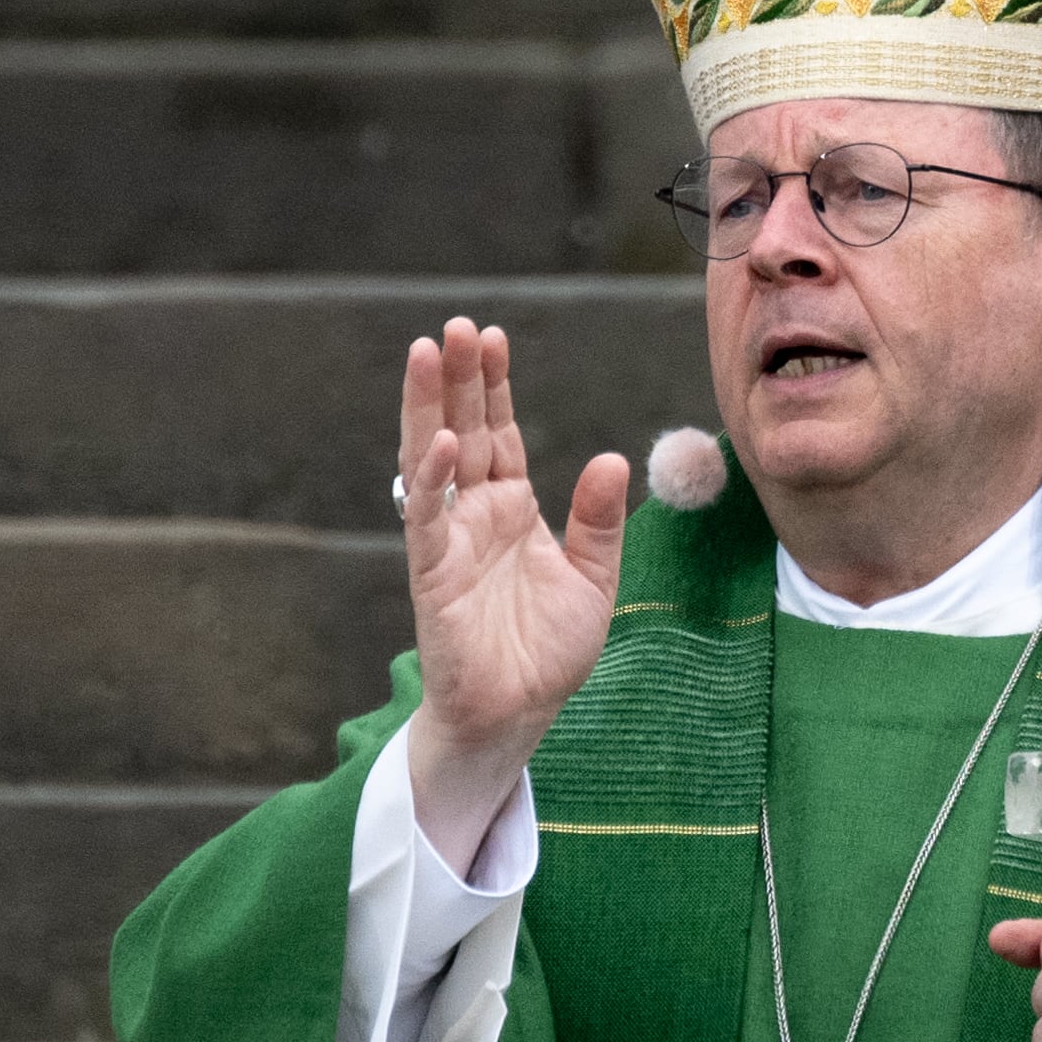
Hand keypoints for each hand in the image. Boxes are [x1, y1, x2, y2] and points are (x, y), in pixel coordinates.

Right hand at [400, 318, 630, 868]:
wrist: (519, 716)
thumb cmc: (548, 652)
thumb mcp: (593, 579)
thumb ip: (599, 521)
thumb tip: (613, 458)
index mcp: (514, 510)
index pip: (500, 432)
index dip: (494, 386)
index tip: (492, 336)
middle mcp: (476, 516)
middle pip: (463, 430)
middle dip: (460, 379)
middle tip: (458, 326)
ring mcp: (451, 540)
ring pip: (433, 460)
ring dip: (429, 407)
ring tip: (429, 353)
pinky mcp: (434, 575)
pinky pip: (428, 520)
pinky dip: (433, 480)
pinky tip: (442, 441)